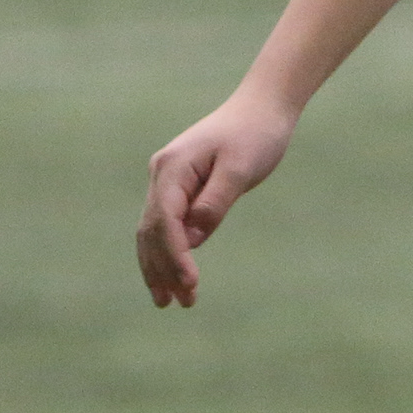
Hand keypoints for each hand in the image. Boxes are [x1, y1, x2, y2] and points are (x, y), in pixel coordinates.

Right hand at [136, 90, 296, 308]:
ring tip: (170, 302)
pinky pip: (166, 226)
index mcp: (173, 168)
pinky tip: (175, 276)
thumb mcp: (240, 168)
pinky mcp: (179, 188)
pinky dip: (169, 252)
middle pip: (152, 231)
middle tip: (178, 304)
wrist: (261, 109)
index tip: (190, 283)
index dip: (174, 256)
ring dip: (160, 267)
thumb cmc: (255, 135)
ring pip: (153, 232)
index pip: (165, 221)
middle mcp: (162, 175)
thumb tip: (192, 238)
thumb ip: (215, 202)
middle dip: (162, 269)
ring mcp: (167, 181)